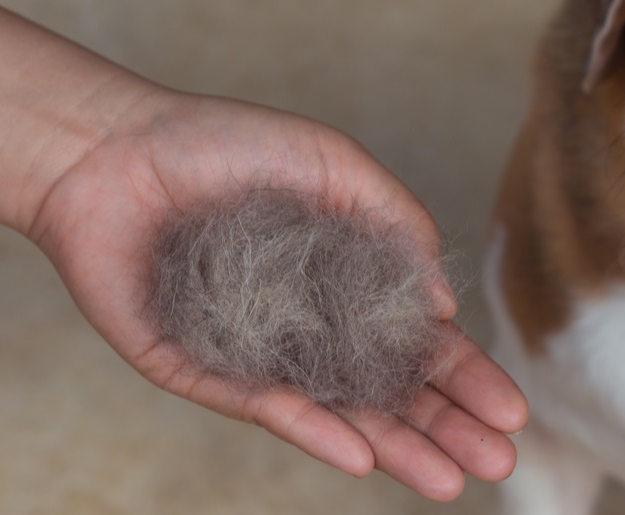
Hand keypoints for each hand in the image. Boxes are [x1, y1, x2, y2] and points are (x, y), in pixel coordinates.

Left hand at [26, 91, 527, 500]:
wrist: (114, 149)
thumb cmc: (227, 144)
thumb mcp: (333, 164)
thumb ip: (395, 223)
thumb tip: (446, 306)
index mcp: (344, 283)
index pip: (416, 343)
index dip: (463, 376)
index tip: (510, 409)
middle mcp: (307, 328)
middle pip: (386, 390)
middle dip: (445, 425)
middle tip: (498, 459)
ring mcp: (257, 356)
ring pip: (337, 414)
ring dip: (395, 447)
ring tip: (451, 480)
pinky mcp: (200, 371)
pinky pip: (262, 407)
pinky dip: (311, 429)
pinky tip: (361, 453)